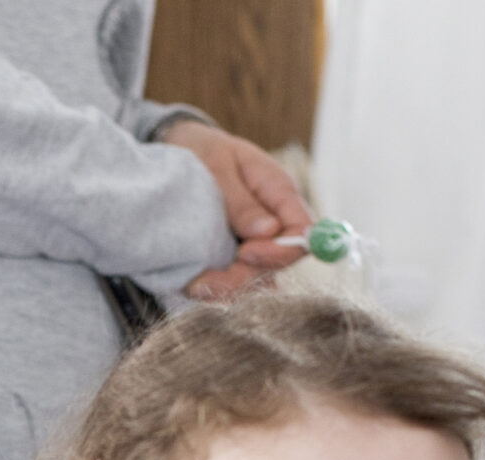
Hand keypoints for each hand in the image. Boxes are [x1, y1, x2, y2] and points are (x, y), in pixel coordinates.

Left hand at [158, 120, 311, 301]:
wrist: (181, 148)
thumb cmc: (203, 150)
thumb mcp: (217, 166)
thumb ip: (241, 201)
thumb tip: (269, 231)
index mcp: (279, 191)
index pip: (302, 230)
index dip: (281, 250)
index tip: (246, 254)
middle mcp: (274, 218)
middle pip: (278, 261)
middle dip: (245, 276)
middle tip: (206, 281)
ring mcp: (255, 237)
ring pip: (255, 274)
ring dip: (228, 286)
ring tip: (195, 285)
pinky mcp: (235, 249)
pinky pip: (235, 274)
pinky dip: (217, 282)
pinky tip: (194, 283)